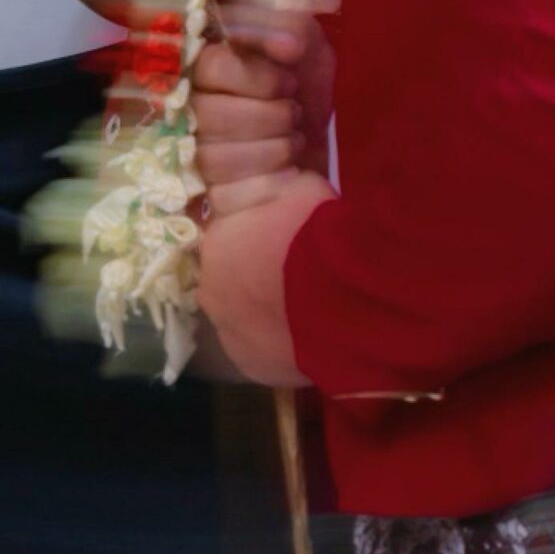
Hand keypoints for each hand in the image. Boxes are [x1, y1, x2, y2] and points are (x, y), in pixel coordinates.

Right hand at [192, 13, 310, 217]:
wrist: (320, 139)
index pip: (209, 66)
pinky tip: (289, 173)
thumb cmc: (304, 83)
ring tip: (296, 141)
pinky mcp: (207, 195)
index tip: (290, 84)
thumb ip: (286, 29)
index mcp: (201, 62)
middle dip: (267, 116)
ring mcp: (189, 155)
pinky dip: (267, 184)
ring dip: (271, 149)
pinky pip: (223, 196)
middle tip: (295, 113)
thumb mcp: (303, 40)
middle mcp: (185, 108)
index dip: (254, 78)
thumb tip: (287, 46)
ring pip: (211, 158)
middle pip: (207, 115)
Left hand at [198, 172, 336, 384]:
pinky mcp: (253, 369)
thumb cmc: (318, 233)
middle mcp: (210, 291)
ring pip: (244, 318)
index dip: (258, 237)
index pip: (229, 237)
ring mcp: (229, 335)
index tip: (285, 239)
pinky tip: (308, 336)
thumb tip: (281, 184)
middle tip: (297, 275)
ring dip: (267, 312)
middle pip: (232, 279)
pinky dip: (280, 345)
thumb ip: (279, 188)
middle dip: (257, 276)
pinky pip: (263, 352)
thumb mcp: (298, 185)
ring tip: (307, 309)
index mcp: (217, 242)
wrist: (343, 294)